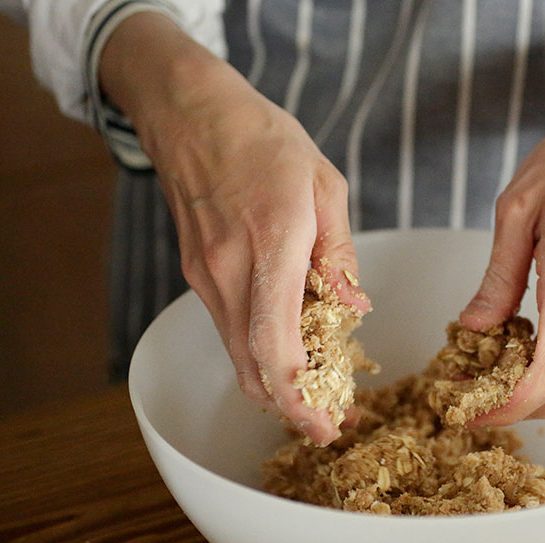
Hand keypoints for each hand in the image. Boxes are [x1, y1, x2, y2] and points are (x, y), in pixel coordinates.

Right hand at [100, 13, 366, 443]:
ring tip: (316, 391)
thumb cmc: (264, 141)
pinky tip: (289, 349)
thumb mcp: (324, 186)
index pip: (275, 342)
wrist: (192, 113)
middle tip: (327, 423)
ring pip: (238, 355)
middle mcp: (229, 269)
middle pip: (252, 365)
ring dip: (274, 384)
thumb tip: (353, 309)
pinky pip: (230, 330)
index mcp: (272, 241)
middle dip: (291, 406)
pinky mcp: (196, 275)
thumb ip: (339, 255)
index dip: (298, 396)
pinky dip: (259, 353)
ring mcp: (206, 276)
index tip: (323, 428)